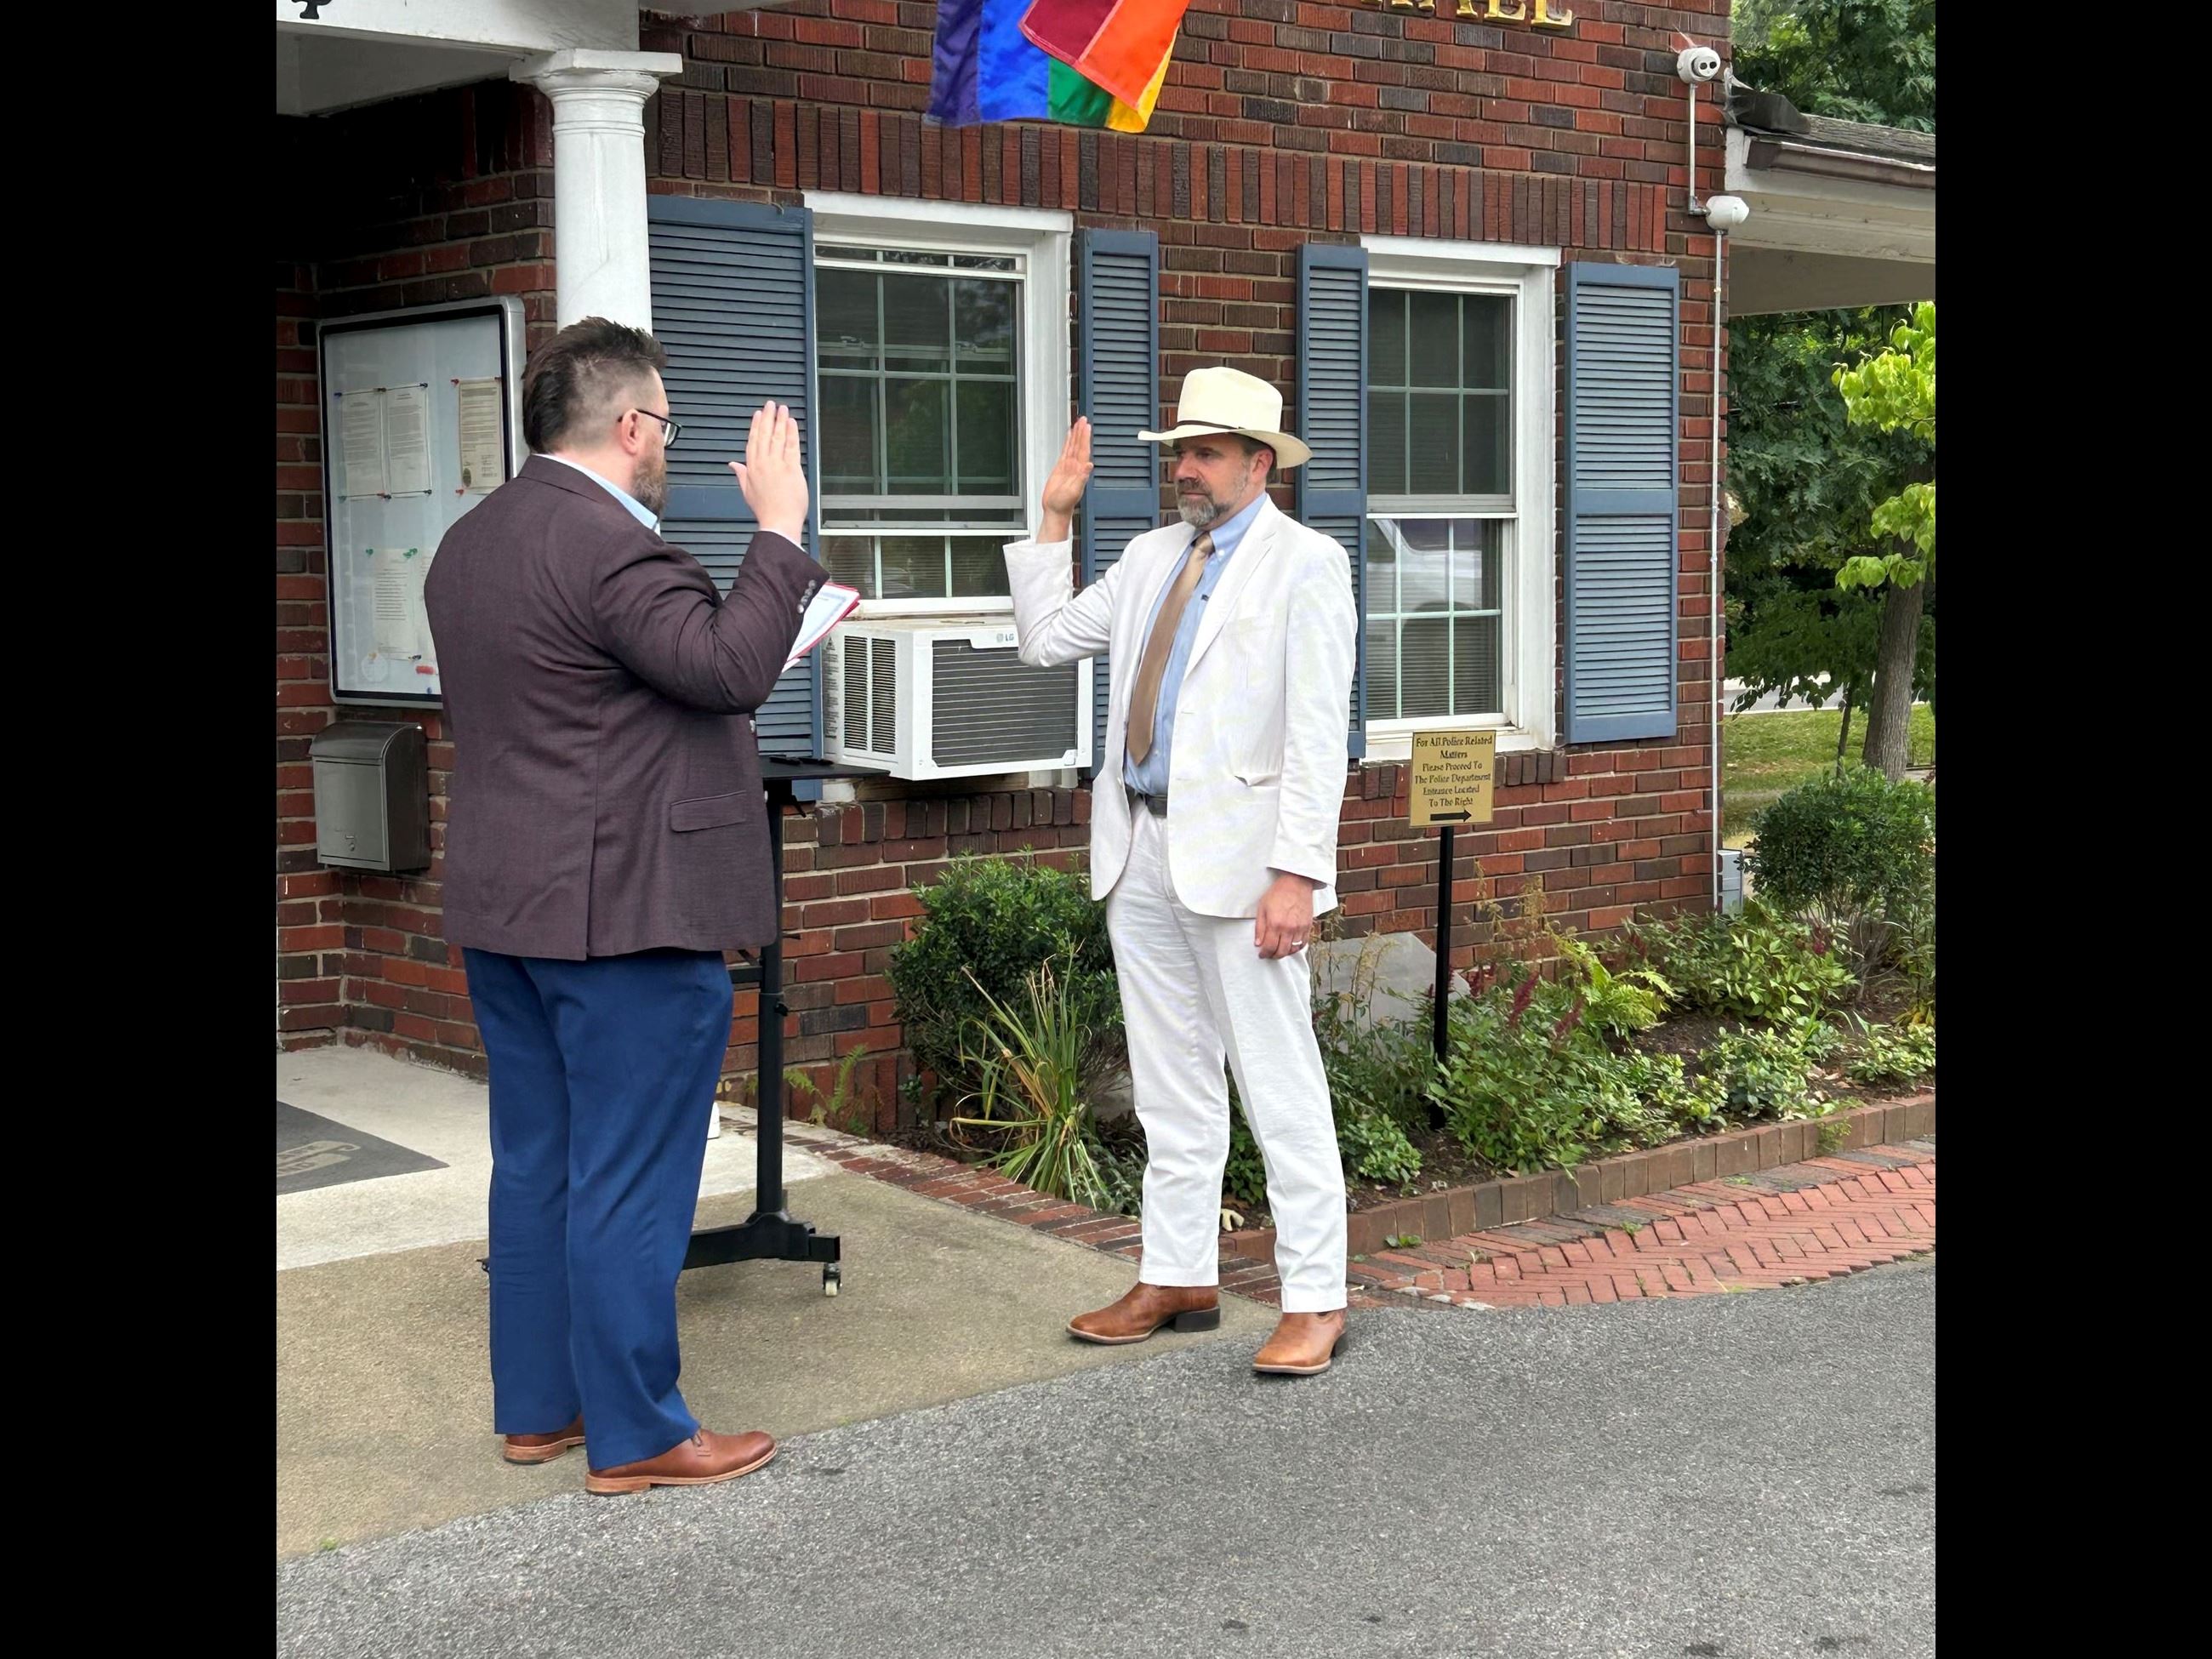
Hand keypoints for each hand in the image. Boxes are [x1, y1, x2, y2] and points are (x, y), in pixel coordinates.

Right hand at [731, 401, 809, 544]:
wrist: (778, 522)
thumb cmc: (766, 511)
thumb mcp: (747, 492)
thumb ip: (741, 475)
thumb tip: (732, 464)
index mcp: (751, 468)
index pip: (753, 441)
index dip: (756, 426)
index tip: (758, 415)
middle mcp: (763, 464)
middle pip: (765, 435)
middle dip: (768, 418)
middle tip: (770, 404)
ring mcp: (777, 465)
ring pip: (777, 437)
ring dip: (780, 420)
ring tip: (782, 408)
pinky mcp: (792, 469)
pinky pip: (791, 446)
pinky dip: (791, 432)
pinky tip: (791, 422)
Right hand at [1038, 417, 1090, 544]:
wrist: (1055, 510)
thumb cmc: (1064, 504)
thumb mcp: (1074, 490)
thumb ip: (1082, 477)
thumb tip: (1089, 465)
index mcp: (1079, 470)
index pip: (1083, 449)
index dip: (1085, 437)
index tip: (1086, 426)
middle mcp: (1075, 466)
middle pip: (1079, 445)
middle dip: (1081, 432)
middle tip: (1083, 419)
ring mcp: (1068, 466)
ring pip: (1073, 446)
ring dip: (1076, 435)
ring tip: (1078, 423)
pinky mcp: (1060, 468)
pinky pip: (1065, 451)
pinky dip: (1068, 442)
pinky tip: (1069, 436)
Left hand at [1254, 872, 1316, 959]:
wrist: (1296, 883)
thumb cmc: (1278, 893)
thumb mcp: (1262, 908)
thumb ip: (1260, 927)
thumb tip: (1258, 943)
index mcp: (1275, 923)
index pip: (1269, 947)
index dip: (1264, 954)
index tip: (1261, 954)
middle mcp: (1288, 928)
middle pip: (1281, 952)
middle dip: (1273, 956)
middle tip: (1269, 954)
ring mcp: (1300, 928)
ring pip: (1292, 950)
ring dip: (1284, 953)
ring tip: (1278, 950)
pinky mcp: (1308, 926)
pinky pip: (1303, 944)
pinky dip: (1296, 948)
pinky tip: (1290, 946)